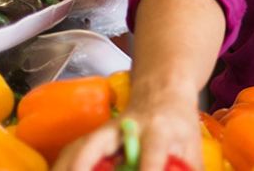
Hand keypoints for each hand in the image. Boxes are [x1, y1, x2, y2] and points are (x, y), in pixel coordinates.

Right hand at [54, 90, 202, 170]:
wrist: (163, 90)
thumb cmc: (178, 121)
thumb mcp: (191, 145)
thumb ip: (188, 168)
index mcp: (158, 128)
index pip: (152, 151)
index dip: (149, 169)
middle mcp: (126, 127)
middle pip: (96, 144)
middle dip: (81, 165)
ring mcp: (106, 130)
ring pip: (78, 147)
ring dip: (64, 167)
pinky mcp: (94, 135)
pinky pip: (72, 151)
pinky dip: (62, 165)